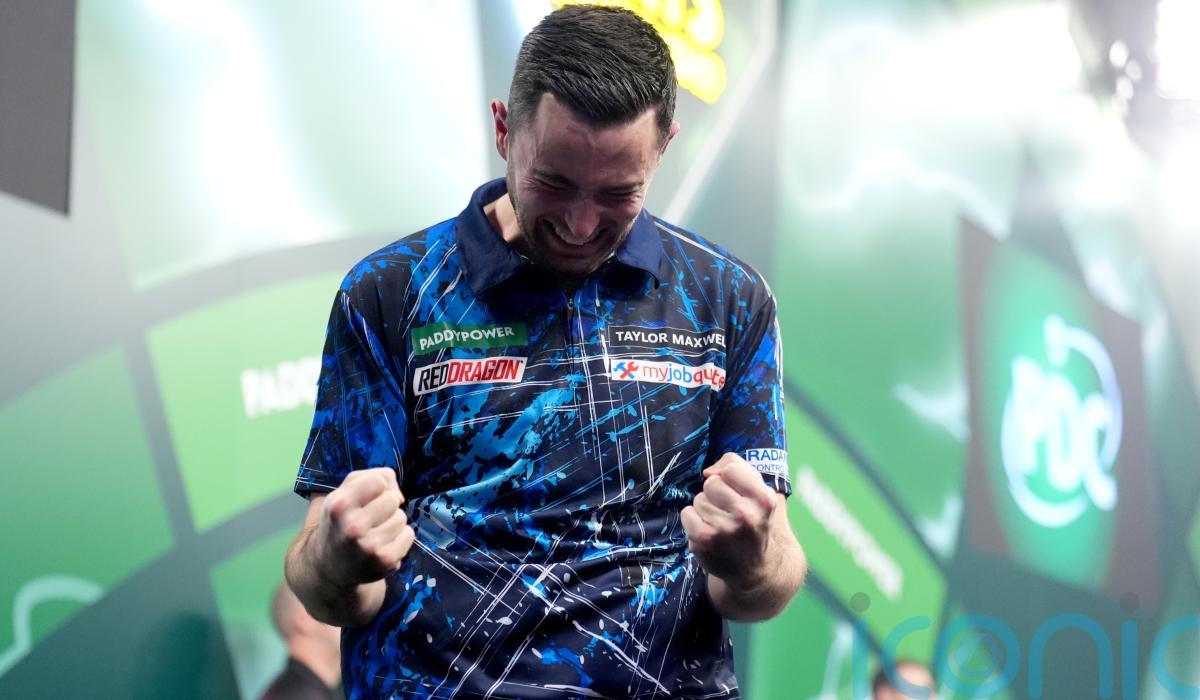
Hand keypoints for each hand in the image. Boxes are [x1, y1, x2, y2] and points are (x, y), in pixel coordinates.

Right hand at [311, 467, 413, 588]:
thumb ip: (372, 477)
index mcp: (339, 505)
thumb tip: (400, 496)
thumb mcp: (343, 493)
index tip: (365, 499)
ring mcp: (370, 546)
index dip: (375, 487)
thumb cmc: (340, 522)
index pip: (378, 480)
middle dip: (385, 506)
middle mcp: (353, 526)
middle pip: (392, 499)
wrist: (329, 568)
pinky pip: (409, 534)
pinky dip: (400, 538)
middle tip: (369, 519)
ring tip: (374, 533)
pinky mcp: (385, 561)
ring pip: (402, 517)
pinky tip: (382, 545)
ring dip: (392, 523)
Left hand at [680, 453, 777, 588]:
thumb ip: (736, 467)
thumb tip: (708, 471)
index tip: (735, 491)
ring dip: (705, 509)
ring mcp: (724, 529)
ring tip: (720, 524)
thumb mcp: (758, 492)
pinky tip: (708, 532)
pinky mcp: (704, 540)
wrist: (755, 568)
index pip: (731, 469)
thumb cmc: (754, 521)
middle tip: (727, 511)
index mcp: (764, 500)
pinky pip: (687, 513)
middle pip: (711, 483)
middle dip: (716, 494)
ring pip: (698, 499)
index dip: (729, 478)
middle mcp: (746, 515)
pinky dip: (693, 520)